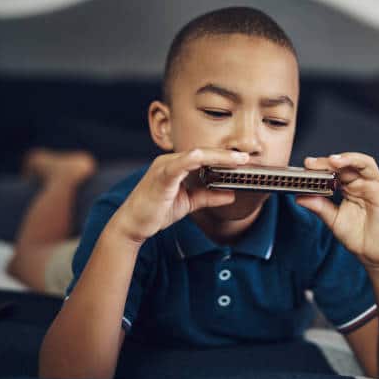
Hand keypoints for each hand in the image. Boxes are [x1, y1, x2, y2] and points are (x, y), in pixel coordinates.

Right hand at [111, 148, 248, 243]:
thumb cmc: (156, 211)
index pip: (204, 157)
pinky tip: (209, 160)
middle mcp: (170, 161)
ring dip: (218, 157)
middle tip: (246, 157)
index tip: (243, 160)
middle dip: (226, 155)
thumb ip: (208, 197)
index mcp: (177, 165)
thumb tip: (230, 195)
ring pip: (196, 155)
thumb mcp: (189, 203)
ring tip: (237, 160)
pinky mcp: (160, 176)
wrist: (132, 225)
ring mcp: (164, 167)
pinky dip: (195, 160)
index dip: (224, 157)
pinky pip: (179, 164)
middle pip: (203, 153)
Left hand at [296, 152, 378, 269]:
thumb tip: (300, 197)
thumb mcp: (332, 220)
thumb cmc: (355, 236)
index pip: (335, 170)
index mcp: (348, 186)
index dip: (322, 165)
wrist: (370, 255)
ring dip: (351, 159)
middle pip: (349, 164)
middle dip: (332, 161)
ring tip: (335, 161)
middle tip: (316, 163)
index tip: (307, 164)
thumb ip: (319, 207)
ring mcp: (376, 188)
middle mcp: (362, 184)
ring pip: (367, 165)